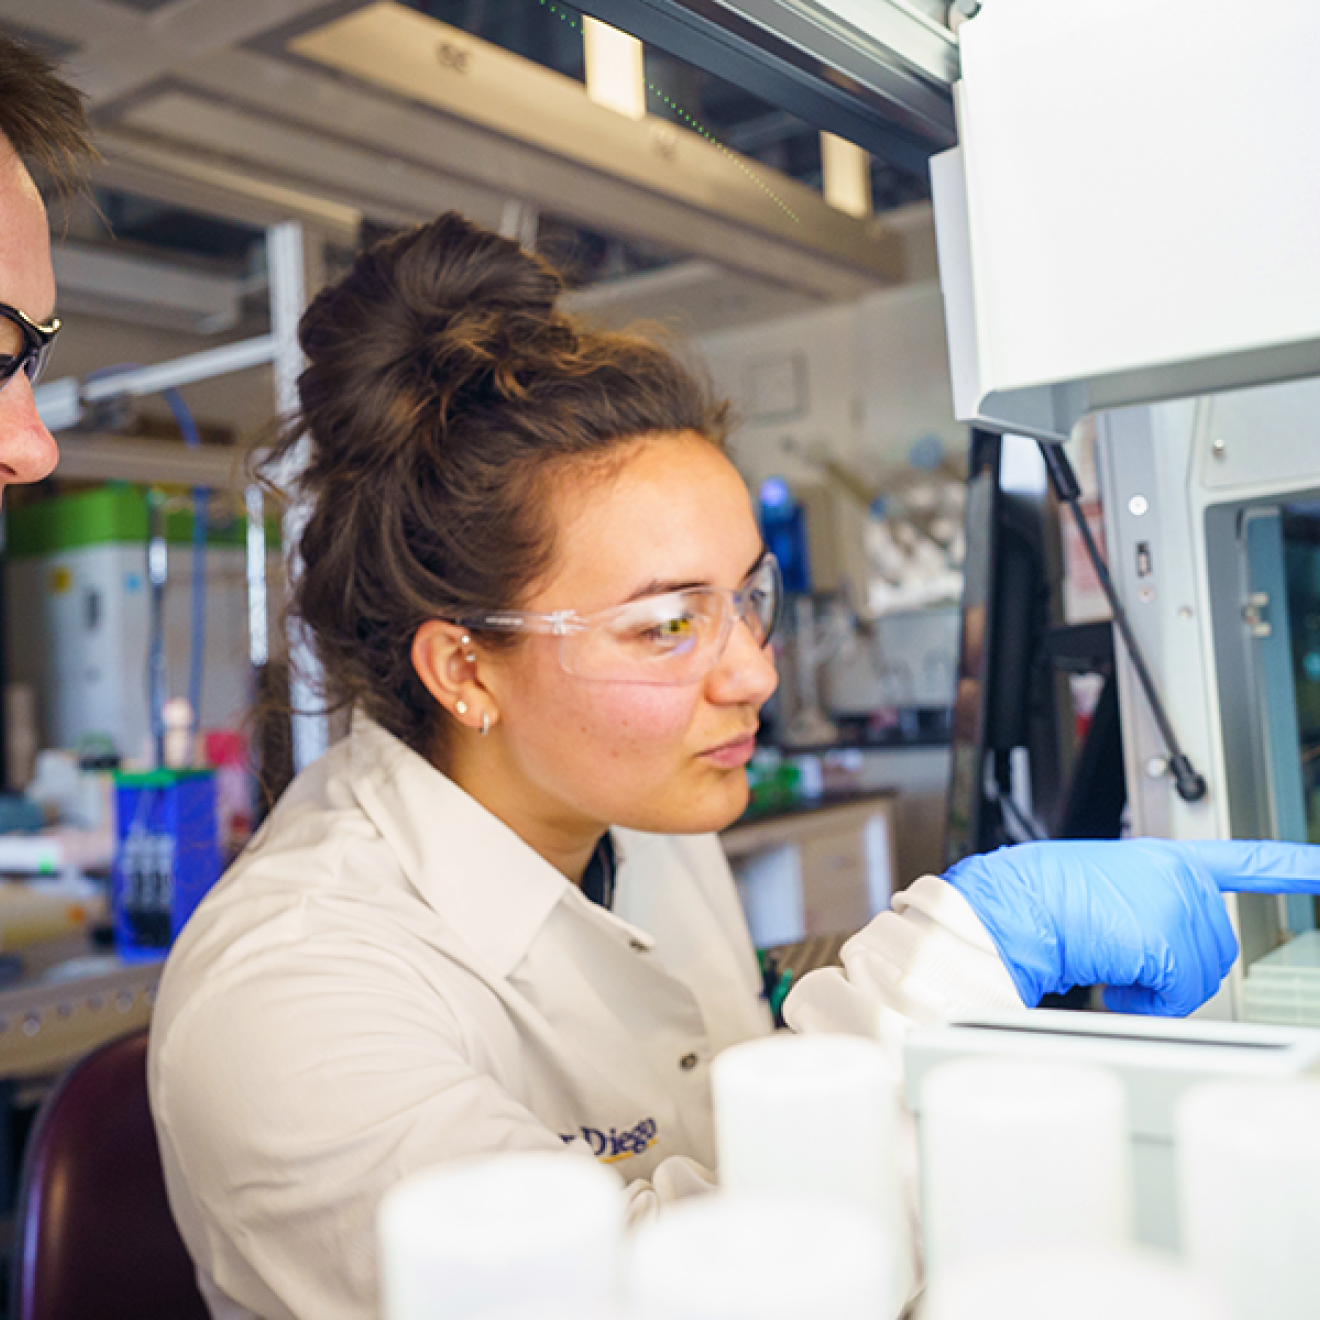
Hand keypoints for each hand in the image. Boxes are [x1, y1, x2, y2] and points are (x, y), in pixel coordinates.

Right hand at [943, 839, 1319, 1016]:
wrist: (1013, 906)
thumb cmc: (1042, 900)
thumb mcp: (1106, 889)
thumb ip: (1149, 907)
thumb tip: (1162, 962)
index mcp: (1164, 859)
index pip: (1245, 860)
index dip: (1294, 866)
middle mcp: (1180, 875)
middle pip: (1217, 948)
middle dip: (1178, 971)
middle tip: (1128, 967)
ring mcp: (1177, 902)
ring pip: (1201, 976)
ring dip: (1158, 990)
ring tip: (1114, 973)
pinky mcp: (1168, 936)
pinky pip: (1178, 994)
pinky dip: (1145, 1001)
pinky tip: (1113, 983)